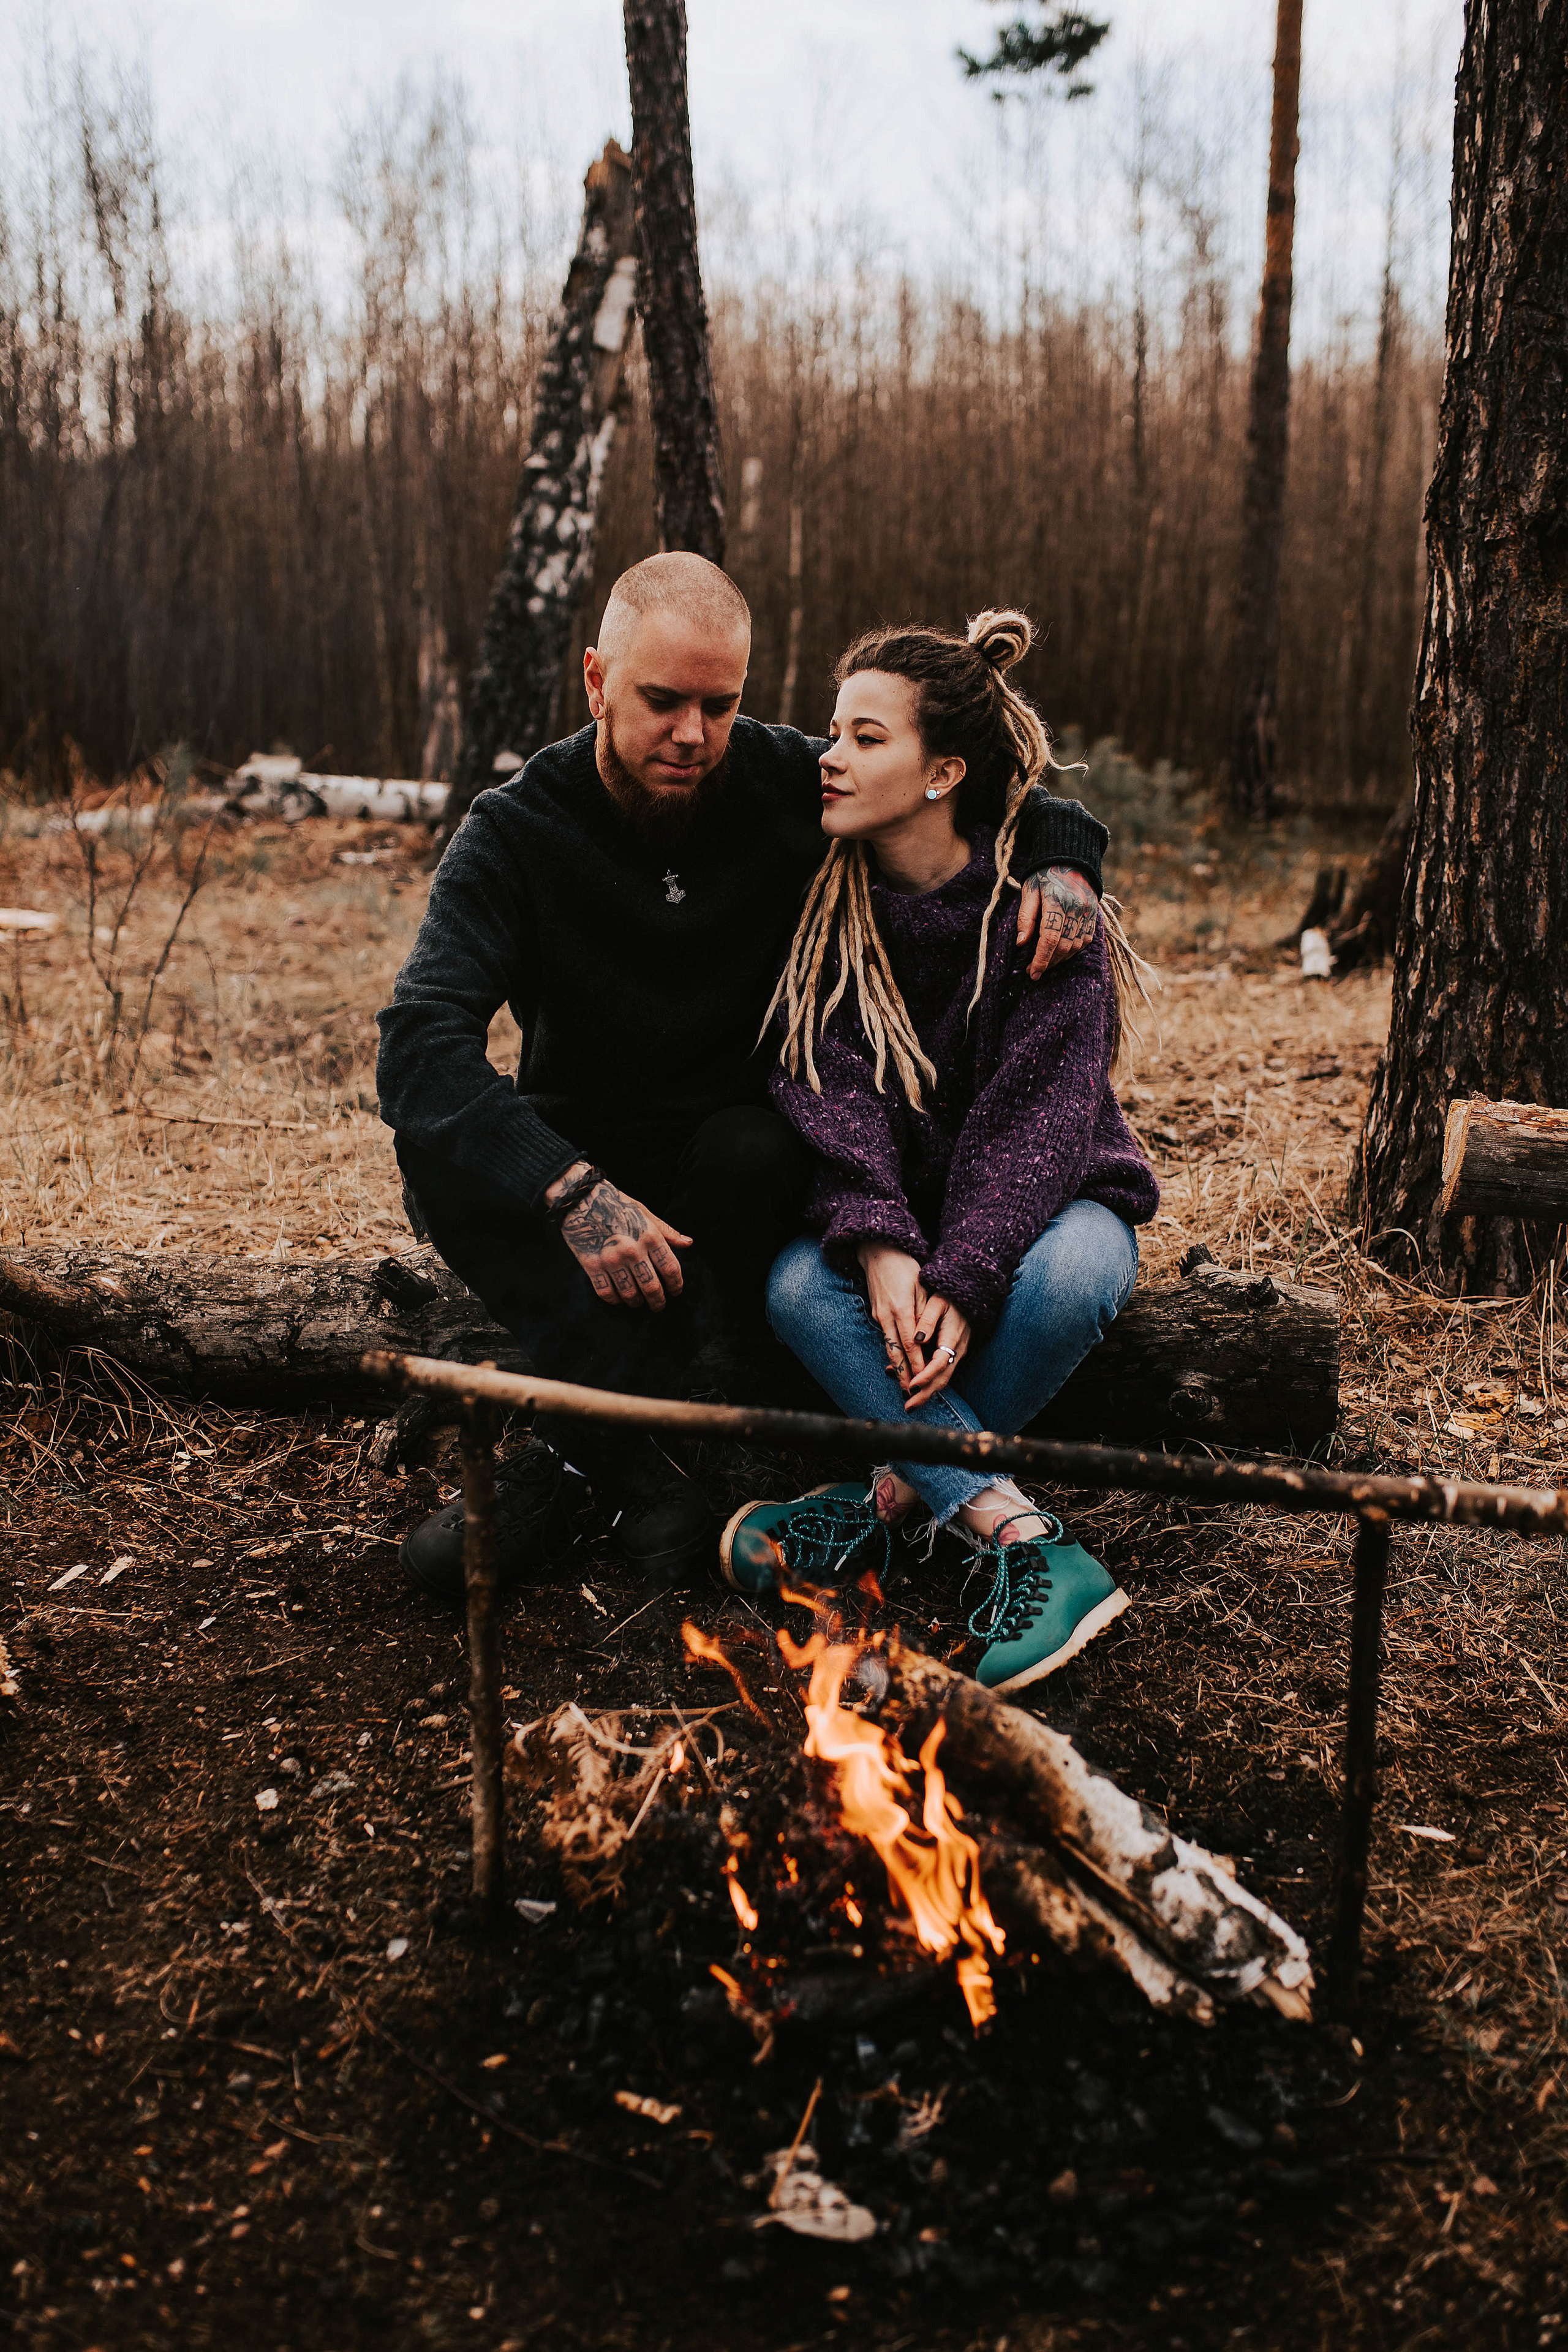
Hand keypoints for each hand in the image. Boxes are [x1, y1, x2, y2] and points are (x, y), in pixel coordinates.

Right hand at [547, 1164, 690, 1308]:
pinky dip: (614, 1300)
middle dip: (658, 1301)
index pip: (670, 1269)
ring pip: (630, 1294)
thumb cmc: (616, 1204)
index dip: (676, 1284)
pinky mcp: (592, 1265)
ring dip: (637, 1302)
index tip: (676, 1291)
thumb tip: (688, 1244)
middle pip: (651, 1287)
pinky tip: (618, 1299)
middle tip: (659, 1306)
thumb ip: (666, 1231)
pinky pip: (606, 1293)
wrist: (581, 1199)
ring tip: (639, 1302)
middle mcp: (633, 1251)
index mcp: (649, 1236)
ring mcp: (611, 1260)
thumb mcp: (645, 1213)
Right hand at [858, 1241, 927, 1395]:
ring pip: (888, 1347)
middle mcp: (887, 1316)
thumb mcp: (921, 1287)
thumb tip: (926, 1339)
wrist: (879, 1251)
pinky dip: (892, 1354)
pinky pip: (885, 1338)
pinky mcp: (876, 1314)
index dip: (916, 1364)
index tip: (923, 1381)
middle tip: (911, 1394)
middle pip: (895, 1351)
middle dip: (904, 1374)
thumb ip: (924, 1313)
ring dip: (896, 1368)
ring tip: (904, 1385)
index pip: (910, 1344)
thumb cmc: (905, 1266)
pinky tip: (897, 1365)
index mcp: (901, 1309)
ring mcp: (879, 1316)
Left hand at [903, 1294, 970, 1409]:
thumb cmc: (949, 1297)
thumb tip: (917, 1340)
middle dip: (925, 1394)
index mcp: (953, 1338)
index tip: (911, 1385)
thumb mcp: (938, 1302)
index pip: (940, 1363)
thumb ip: (927, 1321)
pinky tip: (911, 1382)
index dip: (925, 1376)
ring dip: (926, 1392)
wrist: (969, 1296)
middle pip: (942, 1378)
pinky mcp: (952, 1354)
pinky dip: (927, 1381)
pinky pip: (940, 1372)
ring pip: (942, 1379)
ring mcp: (956, 1354)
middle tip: (908, 1406)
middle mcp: (957, 1350)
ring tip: (909, 1402)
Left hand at [1016, 865, 1098, 978]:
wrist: (1070, 859)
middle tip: (1034, 970)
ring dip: (1060, 959)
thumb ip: (1025, 917)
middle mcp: (1075, 908)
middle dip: (1048, 963)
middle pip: (1064, 946)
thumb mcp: (1029, 891)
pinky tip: (1061, 953)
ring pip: (1076, 946)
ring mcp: (1088, 912)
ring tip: (1045, 963)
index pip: (1049, 938)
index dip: (1041, 959)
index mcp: (1056, 901)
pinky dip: (1073, 950)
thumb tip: (1020, 943)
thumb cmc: (1044, 876)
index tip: (1032, 973)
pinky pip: (1086, 940)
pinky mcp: (1094, 915)